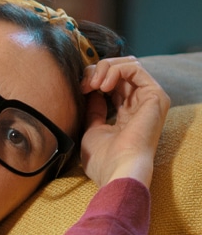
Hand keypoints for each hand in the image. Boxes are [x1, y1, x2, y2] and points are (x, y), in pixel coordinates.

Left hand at [79, 57, 170, 187]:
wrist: (117, 170)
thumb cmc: (103, 159)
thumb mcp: (92, 130)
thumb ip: (94, 110)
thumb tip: (91, 93)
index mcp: (127, 114)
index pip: (112, 84)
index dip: (93, 80)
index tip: (78, 90)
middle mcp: (140, 104)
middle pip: (120, 71)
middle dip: (97, 72)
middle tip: (83, 85)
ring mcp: (149, 99)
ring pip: (128, 65)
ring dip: (104, 69)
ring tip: (92, 85)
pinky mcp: (155, 95)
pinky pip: (135, 68)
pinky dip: (115, 71)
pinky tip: (102, 86)